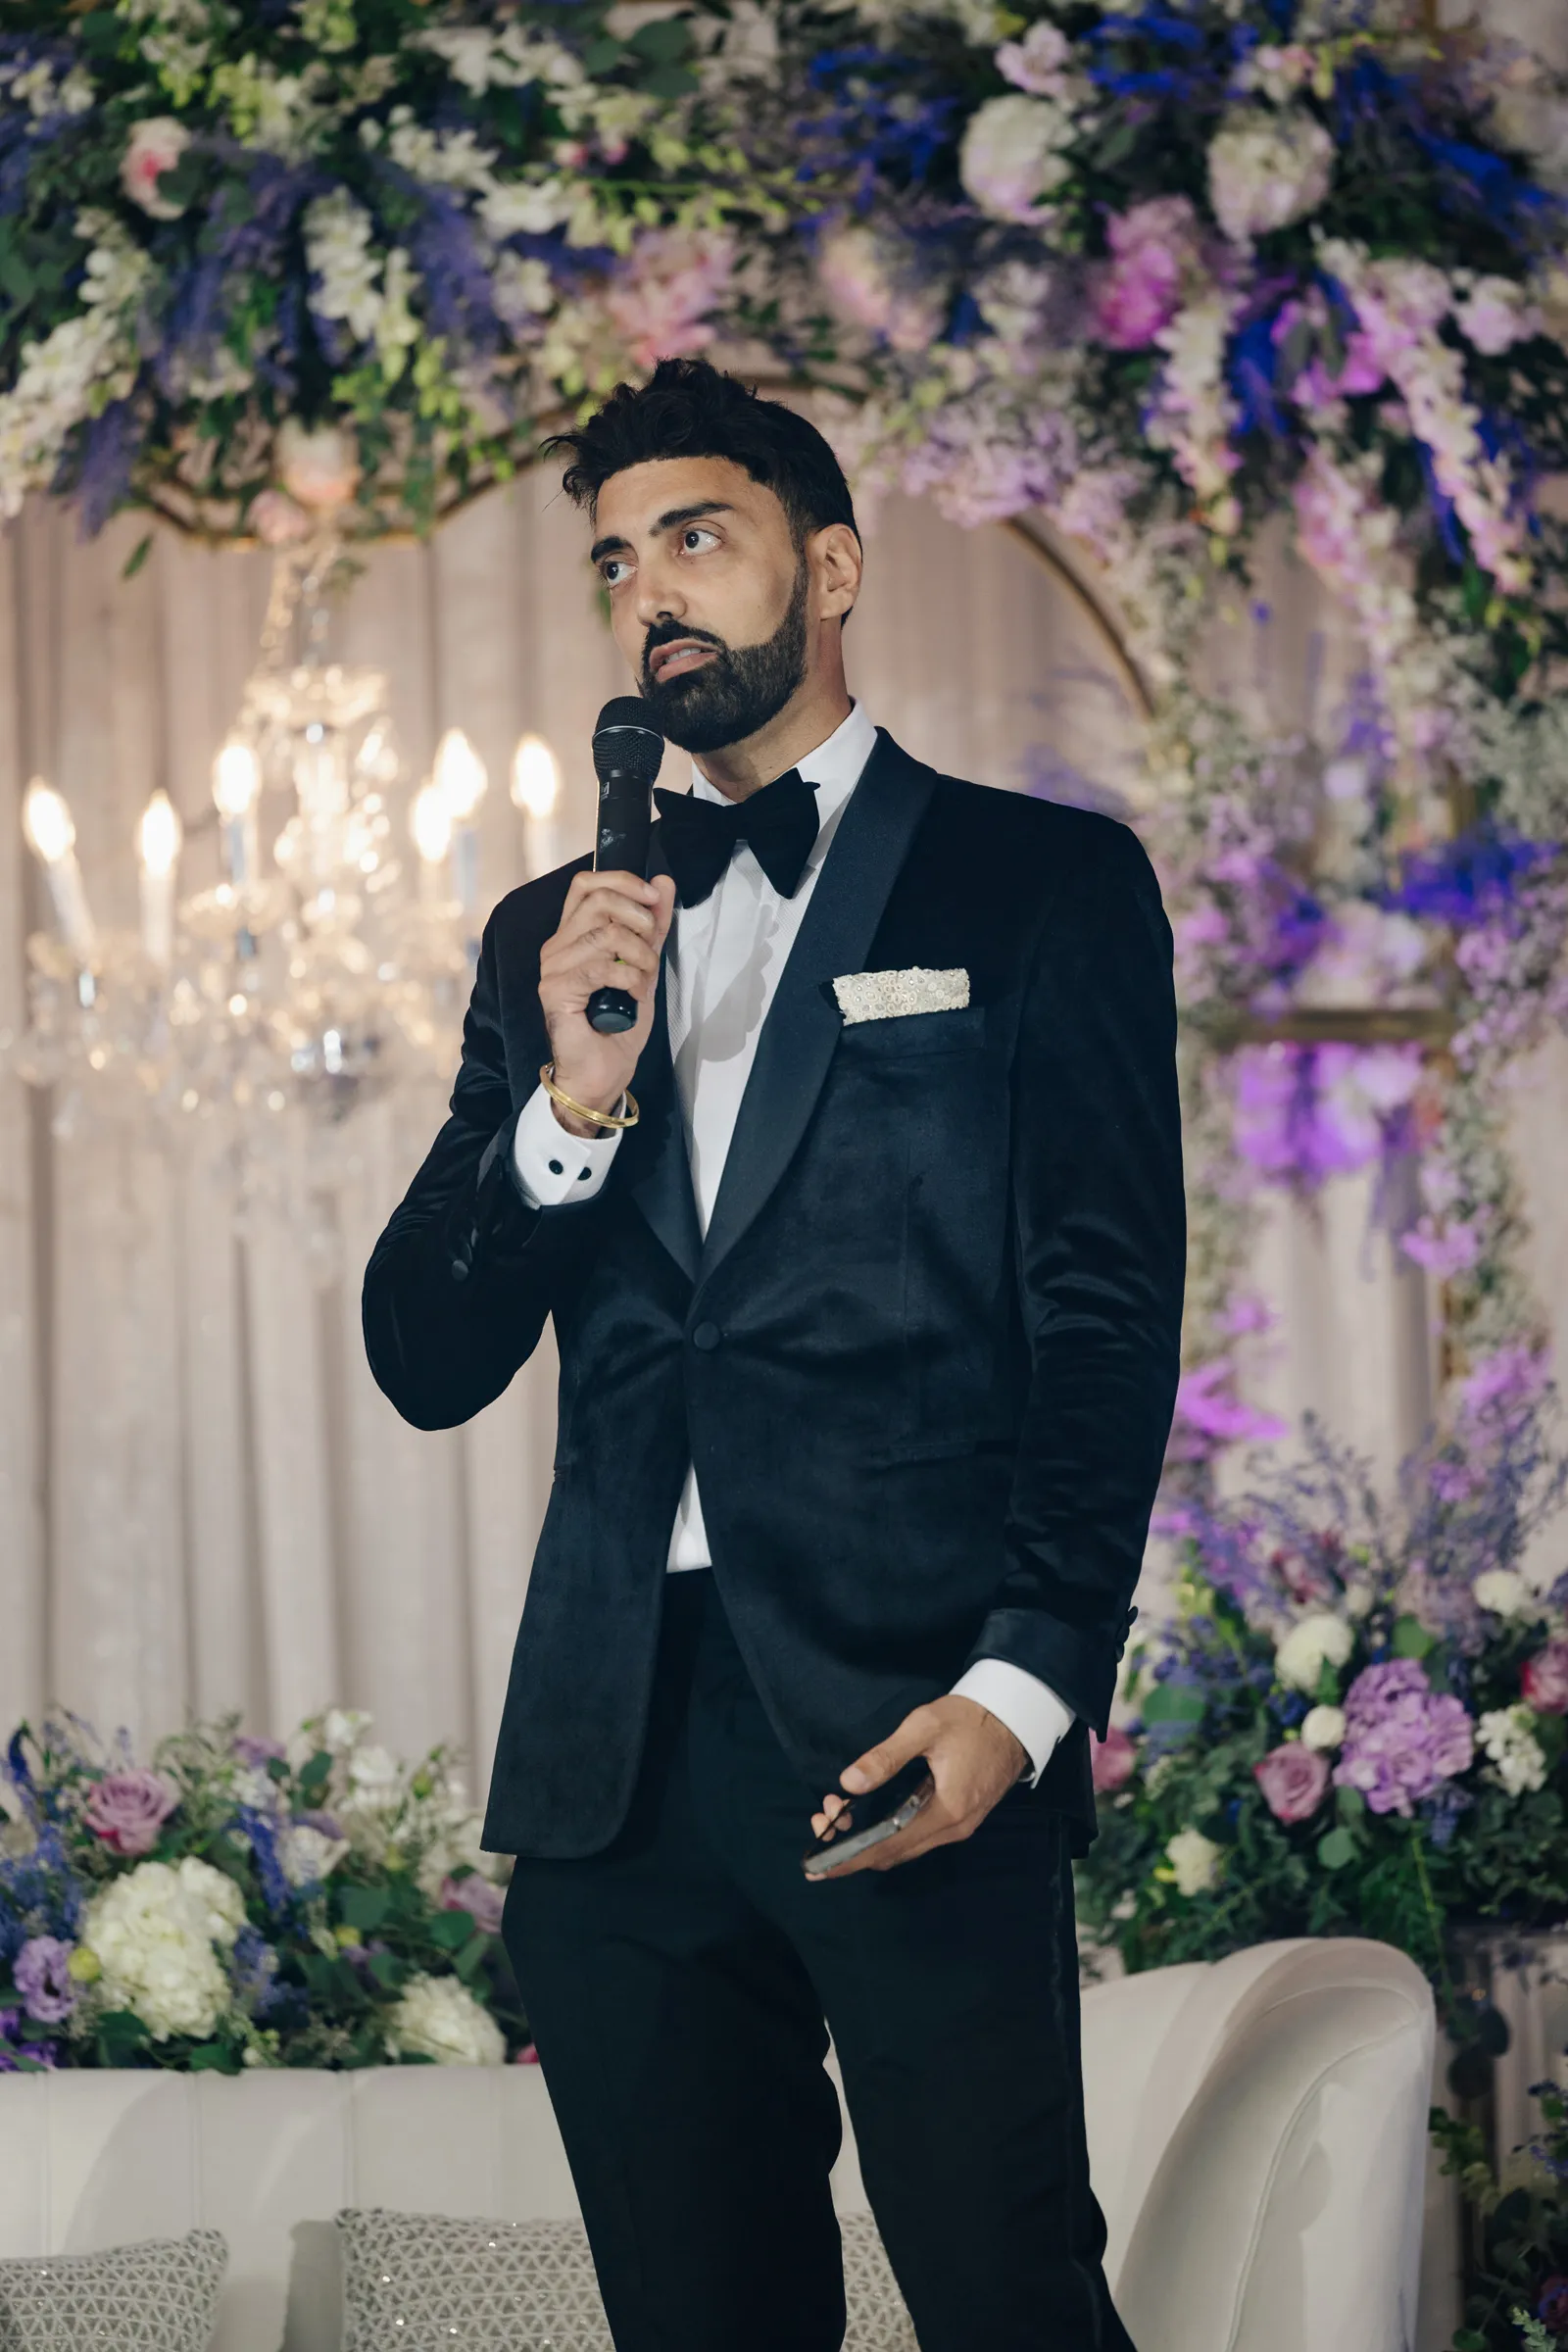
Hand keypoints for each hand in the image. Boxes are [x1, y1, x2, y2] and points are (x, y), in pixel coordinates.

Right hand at [538, 870, 675, 1133]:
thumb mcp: (644, 965)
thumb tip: (663, 883)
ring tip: (643, 979)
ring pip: (605, 933)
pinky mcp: (556, 989)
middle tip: (651, 951)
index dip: (622, 881)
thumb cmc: (619, 1025)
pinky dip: (629, 977)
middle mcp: (557, 946)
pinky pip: (601, 966)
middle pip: (599, 901)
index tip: (653, 898)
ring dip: (639, 955)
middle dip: (640, 920)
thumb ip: (652, 926)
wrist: (603, 1072)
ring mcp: (553, 967)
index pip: (586, 884)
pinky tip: (633, 994)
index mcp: (573, 935)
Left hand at [807, 1697, 1027, 1877]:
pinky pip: (918, 1838)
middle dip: (853, 1845)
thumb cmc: (969, 1719)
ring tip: (839, 1812)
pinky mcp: (962, 1818)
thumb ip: (886, 1757)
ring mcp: (960, 1827)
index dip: (849, 1858)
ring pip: (905, 1849)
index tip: (817, 1865)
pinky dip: (890, 1834)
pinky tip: (872, 1816)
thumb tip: (848, 1783)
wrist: (1015, 1717)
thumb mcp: (924, 1727)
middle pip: (894, 1855)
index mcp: (945, 1811)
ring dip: (871, 1840)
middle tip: (824, 1816)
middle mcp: (953, 1829)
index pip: (887, 1848)